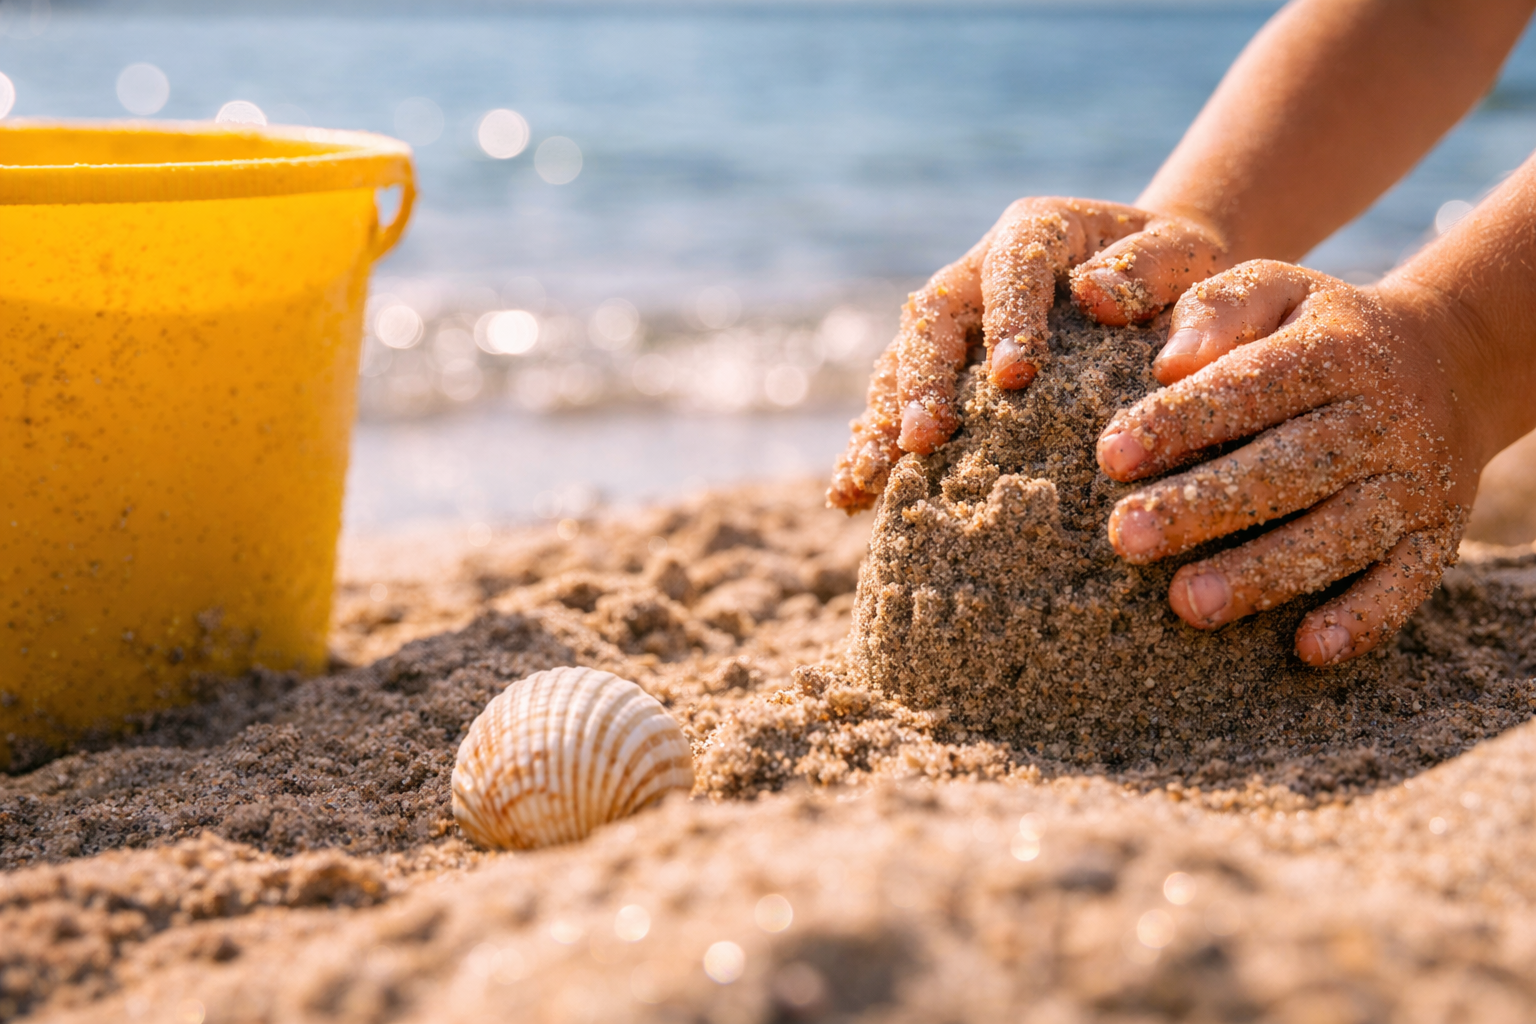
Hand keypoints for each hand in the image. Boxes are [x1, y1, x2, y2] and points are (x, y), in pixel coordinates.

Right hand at [826, 198, 1226, 511]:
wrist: (1159, 289)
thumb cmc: (1178, 275)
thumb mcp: (1185, 258)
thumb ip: (1152, 269)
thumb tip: (1098, 297)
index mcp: (1035, 231)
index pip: (1010, 265)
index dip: (1007, 317)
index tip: (1016, 377)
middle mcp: (978, 273)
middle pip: (934, 318)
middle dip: (923, 379)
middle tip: (924, 438)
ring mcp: (954, 325)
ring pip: (900, 363)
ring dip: (879, 420)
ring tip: (864, 480)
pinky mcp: (944, 372)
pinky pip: (897, 405)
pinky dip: (874, 446)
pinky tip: (852, 496)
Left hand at [1096, 261, 1478, 665]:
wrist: (1448, 360)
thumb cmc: (1319, 330)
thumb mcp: (1276, 289)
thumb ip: (1219, 308)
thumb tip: (1168, 359)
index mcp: (1334, 351)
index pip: (1250, 387)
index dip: (1180, 421)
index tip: (1109, 454)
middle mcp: (1380, 417)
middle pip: (1288, 468)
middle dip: (1203, 506)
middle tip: (1125, 537)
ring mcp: (1413, 481)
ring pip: (1340, 534)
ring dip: (1264, 574)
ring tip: (1186, 603)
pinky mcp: (1435, 535)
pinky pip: (1407, 583)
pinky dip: (1363, 620)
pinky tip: (1307, 649)